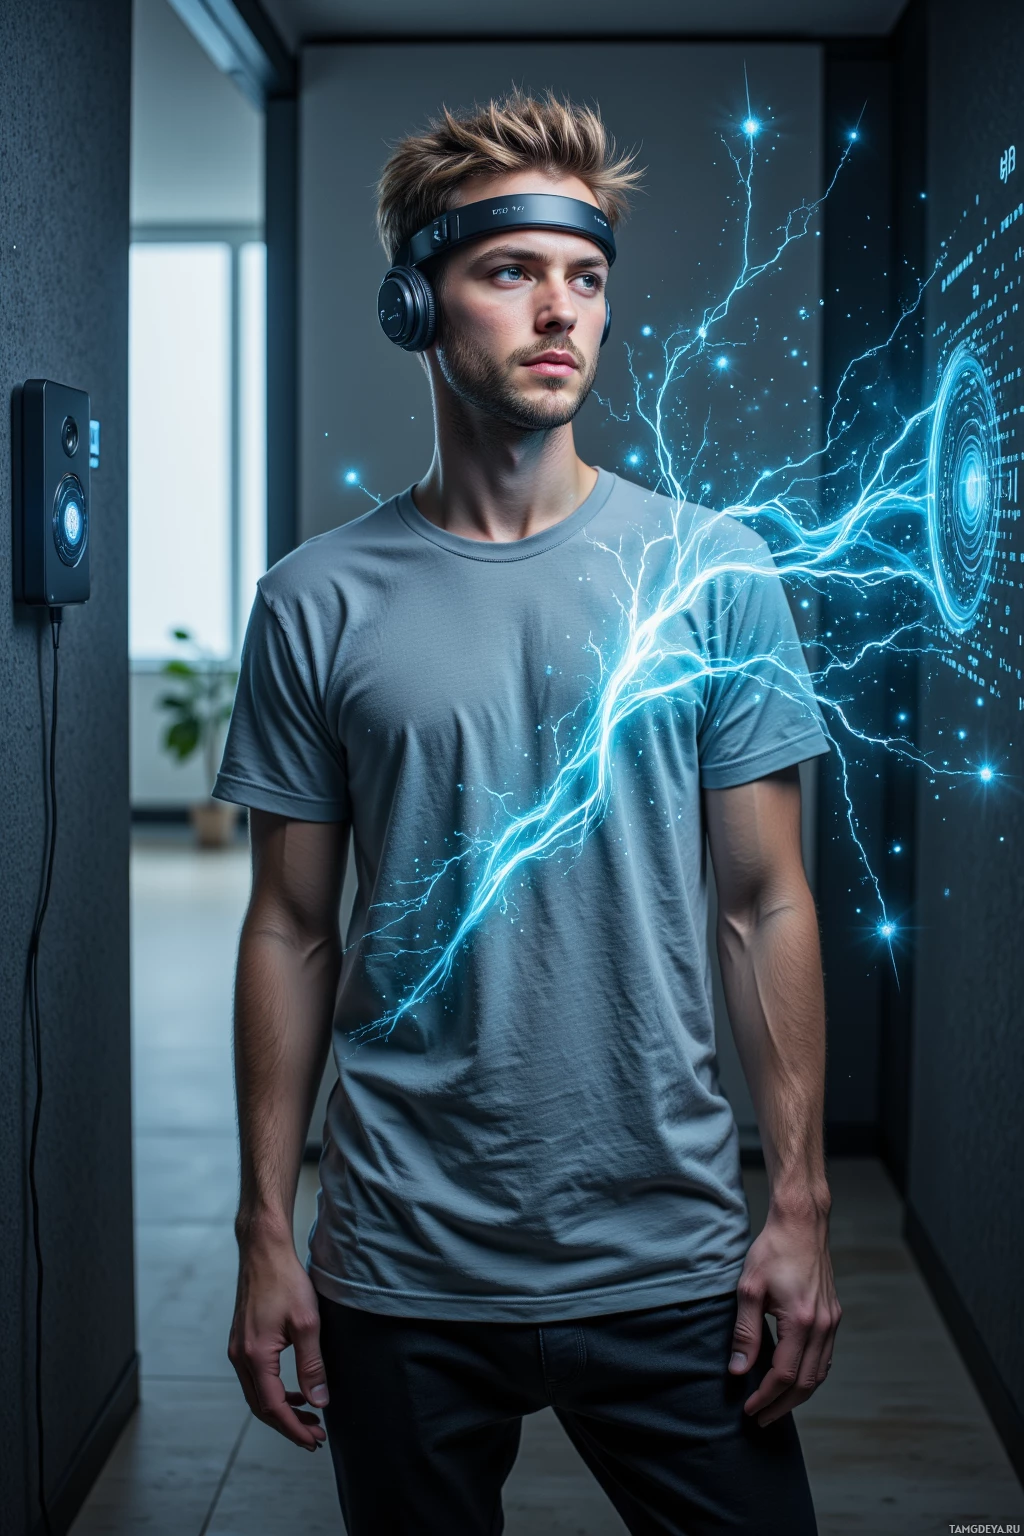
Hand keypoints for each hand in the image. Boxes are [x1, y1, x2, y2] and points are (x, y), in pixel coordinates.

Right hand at [228, 1231, 329, 1450]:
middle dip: (288, 1424)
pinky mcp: (241, 1340)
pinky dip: (274, 1390)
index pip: (273, 1407)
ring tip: (309, 1416)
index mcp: (254, 1356)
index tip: (314, 1441)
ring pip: (257, 1394)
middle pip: (261, 1407)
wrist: (263, 1251)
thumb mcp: (307, 1324)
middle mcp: (240, 1357)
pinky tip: (294, 1389)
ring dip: (282, 1408)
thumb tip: (320, 1401)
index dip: (294, 1428)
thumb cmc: (285, 1281)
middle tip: (315, 1435)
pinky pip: (255, 1378)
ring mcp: (238, 1349)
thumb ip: (312, 1366)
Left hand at [728, 1199, 841, 1426]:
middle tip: (761, 1418)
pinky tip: (794, 1379)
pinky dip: (811, 1376)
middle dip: (783, 1405)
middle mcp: (823, 1326)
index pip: (784, 1374)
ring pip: (820, 1374)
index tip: (749, 1409)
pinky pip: (825, 1358)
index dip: (766, 1396)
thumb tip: (738, 1370)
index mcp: (802, 1321)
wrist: (801, 1225)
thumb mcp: (749, 1289)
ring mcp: (832, 1321)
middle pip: (807, 1383)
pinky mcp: (833, 1315)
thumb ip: (745, 1333)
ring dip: (798, 1395)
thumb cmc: (773, 1251)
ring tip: (775, 1406)